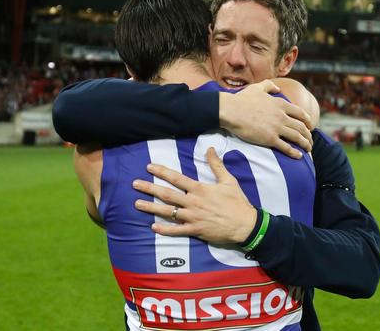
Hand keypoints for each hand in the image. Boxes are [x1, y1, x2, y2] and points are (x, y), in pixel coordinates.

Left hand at [132, 147, 256, 243]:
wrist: (245, 225)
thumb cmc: (237, 202)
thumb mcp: (229, 180)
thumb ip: (217, 165)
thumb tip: (210, 148)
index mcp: (200, 189)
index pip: (177, 178)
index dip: (162, 172)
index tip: (149, 167)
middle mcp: (193, 203)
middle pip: (167, 194)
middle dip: (149, 188)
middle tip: (134, 184)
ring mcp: (193, 218)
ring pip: (168, 212)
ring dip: (151, 208)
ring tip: (136, 204)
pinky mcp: (196, 231)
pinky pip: (177, 231)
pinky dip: (165, 230)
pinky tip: (153, 227)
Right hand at [219, 80, 313, 158]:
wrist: (232, 110)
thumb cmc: (242, 99)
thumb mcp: (257, 88)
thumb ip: (269, 86)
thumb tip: (278, 88)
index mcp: (280, 104)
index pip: (300, 113)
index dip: (307, 121)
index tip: (310, 126)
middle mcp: (282, 116)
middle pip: (301, 127)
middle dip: (308, 135)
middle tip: (310, 141)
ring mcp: (277, 128)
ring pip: (297, 137)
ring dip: (305, 144)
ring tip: (308, 149)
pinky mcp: (270, 139)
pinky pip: (286, 147)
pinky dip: (294, 152)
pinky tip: (299, 156)